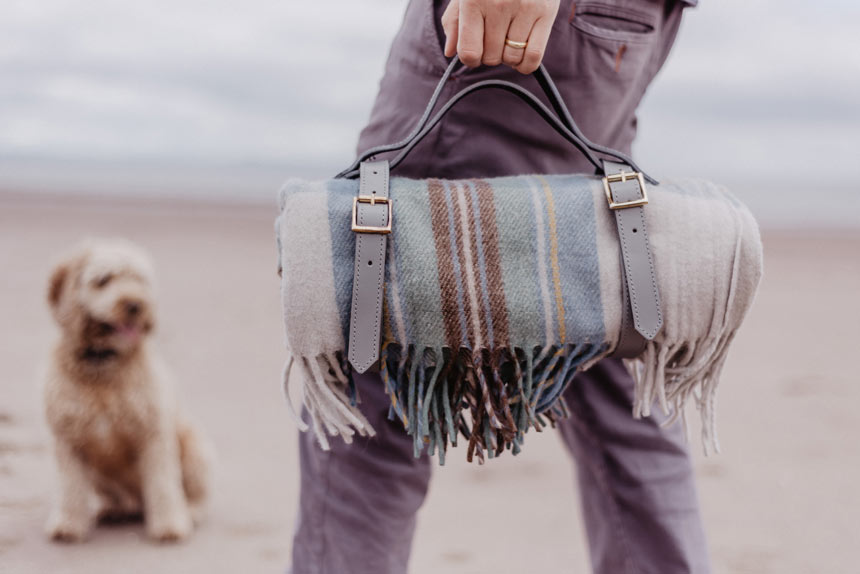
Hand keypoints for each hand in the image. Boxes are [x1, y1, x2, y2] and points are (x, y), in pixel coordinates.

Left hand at [441, 0, 560, 73]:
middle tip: (494, 41)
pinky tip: (521, 56)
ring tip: (508, 42)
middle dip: (490, 55)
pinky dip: (525, 64)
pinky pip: (533, 56)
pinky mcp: (546, 12)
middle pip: (491, 57)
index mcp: (474, 1)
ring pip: (512, 58)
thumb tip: (450, 52)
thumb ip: (454, 22)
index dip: (470, 60)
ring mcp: (524, 8)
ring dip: (508, 58)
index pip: (469, 52)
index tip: (474, 54)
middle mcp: (498, 4)